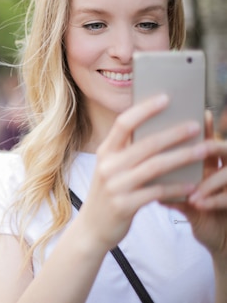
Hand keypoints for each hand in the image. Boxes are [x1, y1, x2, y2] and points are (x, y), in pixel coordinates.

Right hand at [79, 94, 203, 251]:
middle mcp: (108, 166)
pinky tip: (193, 184)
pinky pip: (157, 192)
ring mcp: (115, 186)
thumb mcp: (110, 169)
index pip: (123, 123)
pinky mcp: (124, 205)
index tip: (166, 98)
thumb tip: (158, 131)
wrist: (92, 228)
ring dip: (182, 157)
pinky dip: (177, 187)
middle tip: (195, 126)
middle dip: (174, 133)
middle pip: (146, 144)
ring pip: (155, 166)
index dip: (145, 109)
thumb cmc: (107, 194)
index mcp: (105, 152)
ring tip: (203, 151)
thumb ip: (127, 152)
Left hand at [167, 111, 226, 257]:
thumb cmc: (191, 205)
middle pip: (221, 149)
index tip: (185, 118)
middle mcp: (223, 168)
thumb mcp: (176, 189)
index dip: (200, 126)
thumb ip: (161, 174)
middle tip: (192, 152)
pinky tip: (198, 203)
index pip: (204, 137)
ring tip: (192, 193)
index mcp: (208, 161)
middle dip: (205, 150)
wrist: (212, 232)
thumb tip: (133, 160)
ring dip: (209, 183)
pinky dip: (213, 200)